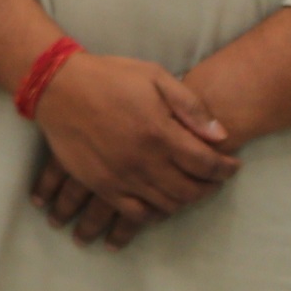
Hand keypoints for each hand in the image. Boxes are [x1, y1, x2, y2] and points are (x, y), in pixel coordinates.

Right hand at [30, 51, 237, 235]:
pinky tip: (160, 205)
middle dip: (209, 187)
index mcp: (160, 132)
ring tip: (189, 190)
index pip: (206, 163)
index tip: (233, 166)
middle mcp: (143, 160)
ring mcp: (121, 176)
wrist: (58, 86)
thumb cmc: (110, 76)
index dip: (225, 169)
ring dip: (184, 201)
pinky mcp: (101, 184)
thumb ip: (190, 106)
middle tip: (214, 180)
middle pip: (189, 190)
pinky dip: (154, 214)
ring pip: (166, 204)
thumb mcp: (155, 76)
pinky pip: (135, 212)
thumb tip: (220, 135)